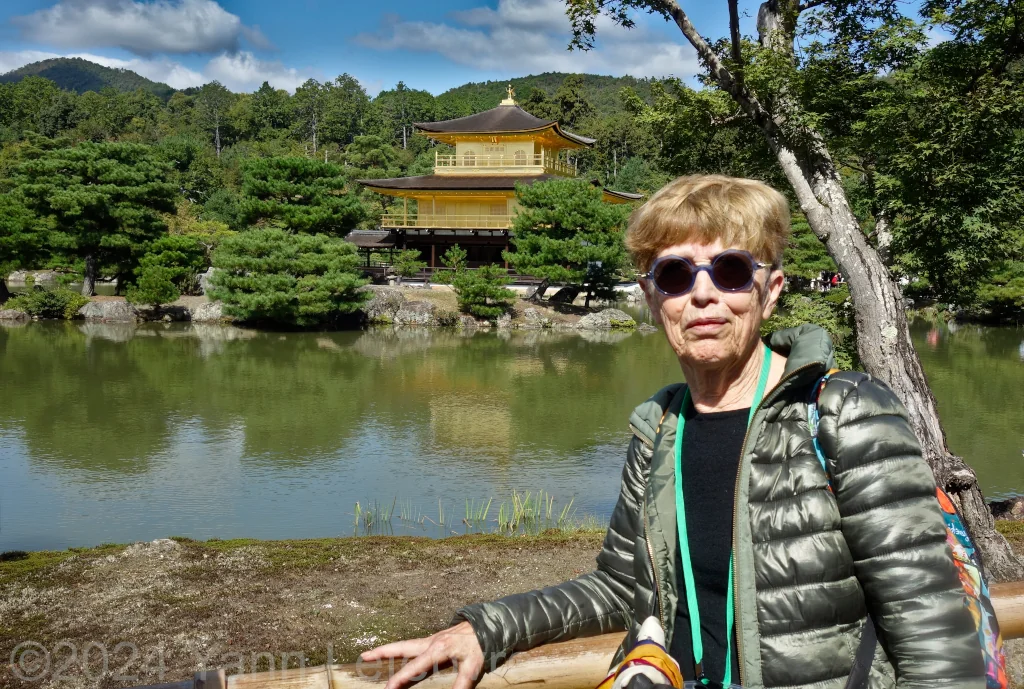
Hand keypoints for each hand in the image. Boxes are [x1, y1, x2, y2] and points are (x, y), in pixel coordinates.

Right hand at [360, 621, 484, 688]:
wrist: (487, 625)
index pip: (414, 667)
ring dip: (388, 648)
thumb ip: (461, 685)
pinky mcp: (434, 638)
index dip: (400, 679)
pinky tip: (397, 651)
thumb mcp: (473, 667)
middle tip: (364, 655)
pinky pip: (412, 644)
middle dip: (382, 652)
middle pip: (401, 648)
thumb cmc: (480, 646)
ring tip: (372, 652)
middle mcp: (430, 642)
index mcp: (437, 649)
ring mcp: (431, 639)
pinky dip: (400, 647)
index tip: (387, 688)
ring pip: (405, 644)